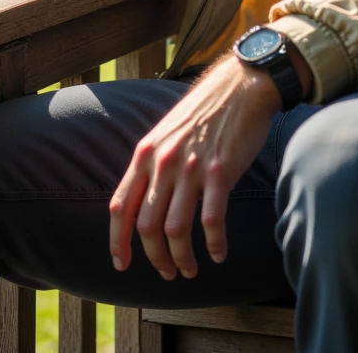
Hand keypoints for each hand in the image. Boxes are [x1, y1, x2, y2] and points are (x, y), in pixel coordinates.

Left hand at [110, 55, 284, 280]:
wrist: (240, 86)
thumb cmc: (204, 111)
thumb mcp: (166, 132)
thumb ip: (152, 164)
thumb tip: (142, 201)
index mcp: (146, 153)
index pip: (121, 206)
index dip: (117, 241)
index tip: (122, 264)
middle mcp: (164, 162)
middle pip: (147, 227)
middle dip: (155, 258)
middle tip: (167, 272)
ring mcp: (192, 167)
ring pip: (176, 230)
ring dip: (181, 259)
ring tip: (189, 270)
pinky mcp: (221, 172)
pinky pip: (212, 221)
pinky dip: (214, 245)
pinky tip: (218, 254)